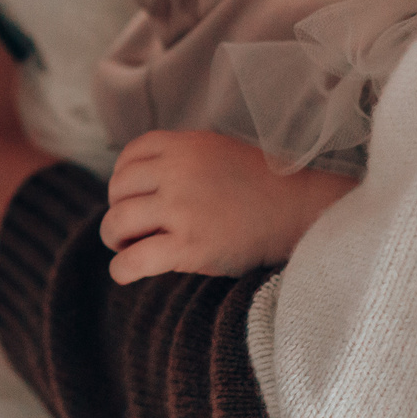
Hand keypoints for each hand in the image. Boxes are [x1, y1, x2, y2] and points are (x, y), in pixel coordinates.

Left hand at [100, 130, 355, 282]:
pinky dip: (121, 269)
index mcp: (184, 146)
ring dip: (114, 238)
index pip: (128, 157)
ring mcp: (182, 209)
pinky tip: (126, 272)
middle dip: (117, 210)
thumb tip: (136, 181)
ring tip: (128, 247)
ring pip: (117, 223)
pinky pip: (134, 260)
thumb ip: (179, 159)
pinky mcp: (189, 246)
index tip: (131, 197)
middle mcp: (178, 172)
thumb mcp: (216, 152)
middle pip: (118, 190)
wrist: (301, 211)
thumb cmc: (262, 186)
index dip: (122, 180)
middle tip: (130, 228)